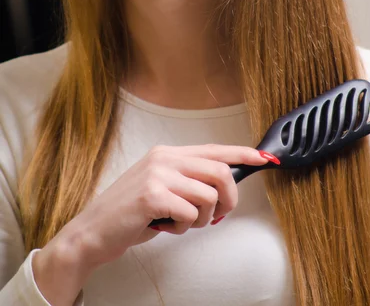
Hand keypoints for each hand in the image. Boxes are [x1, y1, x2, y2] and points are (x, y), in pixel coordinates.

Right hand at [68, 143, 268, 270]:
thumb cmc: (130, 213)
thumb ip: (188, 181)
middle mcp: (164, 158)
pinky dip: (183, 228)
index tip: (264, 160)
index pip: (215, 149)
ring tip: (180, 223)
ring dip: (202, 219)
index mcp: (168, 153)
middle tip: (219, 216)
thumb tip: (225, 186)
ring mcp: (157, 175)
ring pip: (209, 197)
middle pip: (220, 171)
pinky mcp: (152, 195)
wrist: (93, 231)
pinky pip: (190, 214)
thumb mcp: (161, 187)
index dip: (243, 154)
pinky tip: (164, 227)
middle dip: (229, 199)